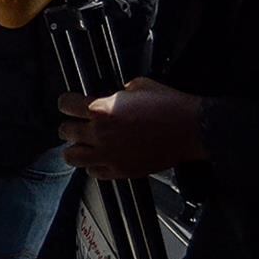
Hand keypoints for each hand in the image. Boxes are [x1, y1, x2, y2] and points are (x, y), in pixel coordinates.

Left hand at [58, 77, 205, 178]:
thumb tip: (110, 96)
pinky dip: (94, 165)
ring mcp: (108, 155)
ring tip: (85, 144)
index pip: (65, 106)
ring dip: (76, 149)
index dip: (67, 103)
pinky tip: (102, 158)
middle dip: (71, 126)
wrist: (192, 129)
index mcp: (102, 110)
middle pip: (65, 131)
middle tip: (79, 125)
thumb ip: (116, 92)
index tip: (70, 104)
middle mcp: (100, 134)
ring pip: (71, 157)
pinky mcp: (120, 171)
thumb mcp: (138, 85)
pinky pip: (93, 172)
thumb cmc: (170, 105)